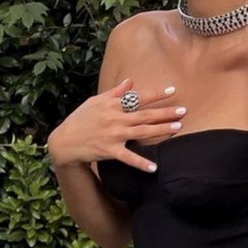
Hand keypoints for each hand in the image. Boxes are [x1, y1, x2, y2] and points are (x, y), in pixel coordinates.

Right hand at [47, 78, 186, 171]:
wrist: (64, 141)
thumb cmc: (80, 119)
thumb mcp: (95, 101)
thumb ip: (115, 92)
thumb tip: (130, 81)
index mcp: (113, 105)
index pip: (139, 97)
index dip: (157, 94)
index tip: (173, 90)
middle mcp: (115, 118)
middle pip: (145, 115)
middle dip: (166, 112)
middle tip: (183, 111)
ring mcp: (113, 135)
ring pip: (142, 132)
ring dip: (161, 130)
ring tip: (178, 128)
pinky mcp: (110, 151)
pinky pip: (129, 157)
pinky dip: (141, 163)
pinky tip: (154, 167)